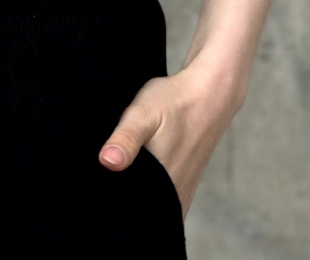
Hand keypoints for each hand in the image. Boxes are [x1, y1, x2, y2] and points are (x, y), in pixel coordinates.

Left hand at [97, 62, 243, 214]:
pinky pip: (165, 202)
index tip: (99, 195)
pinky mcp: (185, 185)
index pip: (131, 215)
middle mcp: (174, 197)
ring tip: (121, 180)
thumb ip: (126, 138)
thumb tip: (107, 162)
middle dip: (122, 205)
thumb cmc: (175, 101)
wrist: (209, 93)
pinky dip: (151, 195)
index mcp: (162, 186)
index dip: (112, 208)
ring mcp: (182, 193)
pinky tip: (140, 177)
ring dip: (137, 200)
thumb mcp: (143, 113)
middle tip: (106, 184)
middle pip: (141, 215)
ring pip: (154, 209)